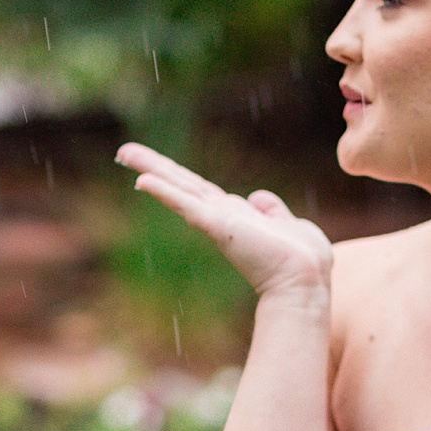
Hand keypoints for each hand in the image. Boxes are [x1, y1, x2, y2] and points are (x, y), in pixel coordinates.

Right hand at [117, 144, 333, 300]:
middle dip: (154, 166)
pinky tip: (144, 180)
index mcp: (237, 215)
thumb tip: (258, 197)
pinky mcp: (218, 226)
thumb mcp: (291, 225)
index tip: (158, 167)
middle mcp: (222, 216)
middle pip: (182, 184)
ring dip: (152, 170)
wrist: (306, 278)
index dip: (179, 177)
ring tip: (125, 153)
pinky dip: (165, 191)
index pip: (200, 190)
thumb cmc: (303, 258)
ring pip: (179, 188)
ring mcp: (217, 221)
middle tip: (124, 152)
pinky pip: (186, 204)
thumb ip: (274, 211)